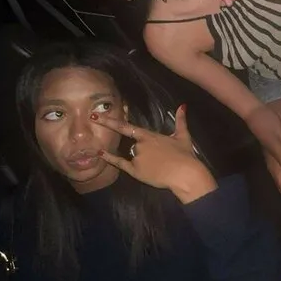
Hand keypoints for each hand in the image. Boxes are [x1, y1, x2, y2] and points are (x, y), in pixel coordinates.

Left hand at [92, 107, 217, 202]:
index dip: (109, 121)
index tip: (95, 116)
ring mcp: (136, 158)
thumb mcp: (183, 136)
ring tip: (160, 166)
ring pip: (132, 155)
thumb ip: (180, 120)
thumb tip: (183, 106)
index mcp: (149, 136)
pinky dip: (110, 159)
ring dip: (142, 159)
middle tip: (157, 158)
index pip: (126, 126)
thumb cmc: (185, 155)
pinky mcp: (135, 171)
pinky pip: (120, 164)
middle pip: (134, 145)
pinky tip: (101, 155)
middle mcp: (139, 145)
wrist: (185, 174)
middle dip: (144, 151)